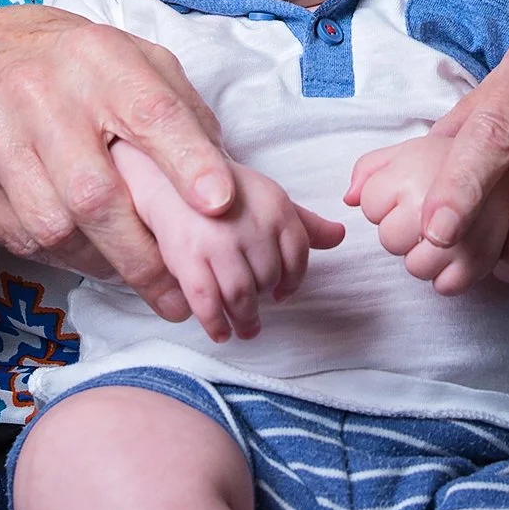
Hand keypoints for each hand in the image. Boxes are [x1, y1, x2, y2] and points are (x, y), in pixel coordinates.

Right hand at [0, 4, 238, 321]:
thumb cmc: (73, 69)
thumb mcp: (131, 62)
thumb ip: (180, 110)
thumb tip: (224, 175)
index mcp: (99, 55)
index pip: (150, 109)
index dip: (188, 159)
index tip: (221, 203)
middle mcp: (40, 87)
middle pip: (97, 193)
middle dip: (144, 254)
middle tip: (180, 296)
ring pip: (55, 226)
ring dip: (103, 264)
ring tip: (134, 277)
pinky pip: (18, 236)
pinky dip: (61, 256)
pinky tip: (84, 252)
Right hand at [113, 142, 344, 342]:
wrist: (169, 178)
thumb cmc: (226, 192)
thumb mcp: (269, 200)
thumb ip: (303, 222)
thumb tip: (339, 236)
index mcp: (275, 206)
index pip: (298, 256)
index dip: (291, 280)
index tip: (282, 291)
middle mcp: (250, 224)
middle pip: (270, 278)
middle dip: (265, 295)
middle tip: (257, 306)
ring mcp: (219, 243)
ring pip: (244, 296)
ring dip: (246, 318)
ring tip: (246, 328)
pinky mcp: (189, 260)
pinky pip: (209, 304)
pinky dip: (217, 324)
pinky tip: (221, 331)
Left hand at [345, 136, 487, 292]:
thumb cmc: (457, 158)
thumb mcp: (408, 149)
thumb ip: (369, 168)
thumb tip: (348, 198)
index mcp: (412, 170)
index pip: (369, 205)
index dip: (384, 199)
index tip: (407, 189)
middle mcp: (435, 203)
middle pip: (389, 240)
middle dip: (400, 228)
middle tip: (425, 211)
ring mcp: (460, 236)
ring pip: (415, 267)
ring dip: (423, 254)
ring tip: (441, 231)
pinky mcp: (481, 262)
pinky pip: (446, 286)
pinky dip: (449, 274)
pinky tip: (456, 250)